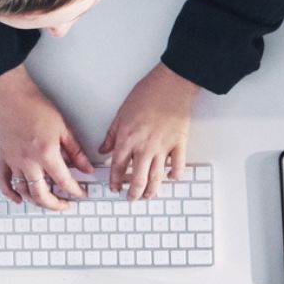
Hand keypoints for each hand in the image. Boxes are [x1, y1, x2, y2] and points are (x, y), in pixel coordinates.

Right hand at [0, 66, 93, 209]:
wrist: (13, 96)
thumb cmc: (36, 107)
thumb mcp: (64, 129)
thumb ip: (76, 152)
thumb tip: (87, 168)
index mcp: (46, 153)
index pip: (64, 181)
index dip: (75, 191)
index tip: (81, 194)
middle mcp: (28, 161)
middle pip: (41, 194)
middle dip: (56, 204)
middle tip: (66, 205)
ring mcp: (14, 161)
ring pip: (23, 191)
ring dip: (36, 201)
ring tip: (48, 201)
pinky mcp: (3, 158)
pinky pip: (3, 181)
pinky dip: (10, 193)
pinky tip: (18, 199)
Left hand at [100, 63, 198, 199]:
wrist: (171, 85)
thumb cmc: (146, 95)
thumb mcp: (121, 114)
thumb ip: (112, 135)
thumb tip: (104, 150)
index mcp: (128, 140)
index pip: (118, 168)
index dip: (115, 182)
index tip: (114, 188)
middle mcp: (144, 148)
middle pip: (137, 179)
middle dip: (133, 193)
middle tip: (131, 199)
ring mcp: (163, 148)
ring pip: (157, 177)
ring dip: (152, 190)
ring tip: (148, 196)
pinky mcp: (179, 144)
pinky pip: (177, 166)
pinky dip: (174, 175)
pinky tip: (171, 178)